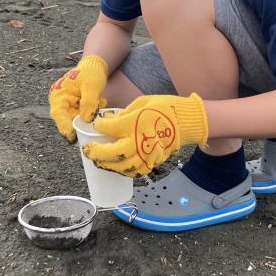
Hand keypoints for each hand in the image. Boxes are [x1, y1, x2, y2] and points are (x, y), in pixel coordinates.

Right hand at [48, 55, 108, 142]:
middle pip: (68, 121)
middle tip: (93, 125)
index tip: (71, 137)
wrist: (95, 67)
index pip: (59, 114)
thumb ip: (88, 102)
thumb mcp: (91, 85)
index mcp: (59, 96)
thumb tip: (86, 120)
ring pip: (78, 122)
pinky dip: (93, 114)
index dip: (64, 127)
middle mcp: (61, 104)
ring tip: (99, 101)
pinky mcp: (78, 111)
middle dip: (81, 124)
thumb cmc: (91, 73)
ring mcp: (70, 108)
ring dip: (90, 117)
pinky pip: (85, 119)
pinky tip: (100, 101)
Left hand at [84, 93, 207, 176]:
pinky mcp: (154, 161)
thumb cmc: (164, 108)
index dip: (99, 125)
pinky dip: (125, 172)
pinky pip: (136, 171)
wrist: (186, 121)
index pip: (109, 127)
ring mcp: (147, 154)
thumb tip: (109, 120)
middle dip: (97, 153)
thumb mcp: (142, 103)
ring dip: (108, 166)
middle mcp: (139, 141)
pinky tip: (118, 168)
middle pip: (112, 153)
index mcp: (135, 123)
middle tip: (88, 151)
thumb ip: (124, 113)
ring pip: (123, 167)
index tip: (97, 124)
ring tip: (100, 162)